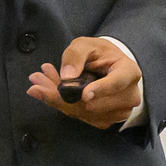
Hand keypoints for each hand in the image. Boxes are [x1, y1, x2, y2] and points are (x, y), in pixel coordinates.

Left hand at [27, 37, 141, 129]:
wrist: (109, 67)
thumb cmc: (99, 54)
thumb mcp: (87, 44)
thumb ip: (76, 55)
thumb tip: (66, 78)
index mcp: (129, 72)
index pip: (117, 83)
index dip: (100, 90)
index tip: (84, 95)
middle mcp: (128, 96)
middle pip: (94, 103)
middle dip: (61, 94)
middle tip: (37, 79)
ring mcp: (118, 112)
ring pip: (83, 112)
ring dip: (57, 99)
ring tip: (40, 81)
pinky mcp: (105, 121)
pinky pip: (80, 117)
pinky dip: (62, 106)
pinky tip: (50, 92)